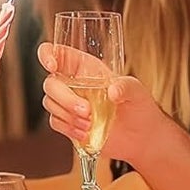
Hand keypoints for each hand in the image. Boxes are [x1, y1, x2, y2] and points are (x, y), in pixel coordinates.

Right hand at [37, 43, 164, 162]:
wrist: (141, 137)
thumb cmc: (139, 107)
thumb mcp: (137, 92)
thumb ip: (126, 87)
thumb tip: (113, 90)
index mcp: (86, 67)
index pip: (58, 53)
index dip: (48, 54)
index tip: (52, 66)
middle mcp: (74, 83)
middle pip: (51, 84)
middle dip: (66, 98)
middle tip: (88, 111)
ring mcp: (69, 103)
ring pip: (50, 104)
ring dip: (68, 116)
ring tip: (91, 124)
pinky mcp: (68, 122)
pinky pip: (55, 122)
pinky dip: (68, 128)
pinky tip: (85, 133)